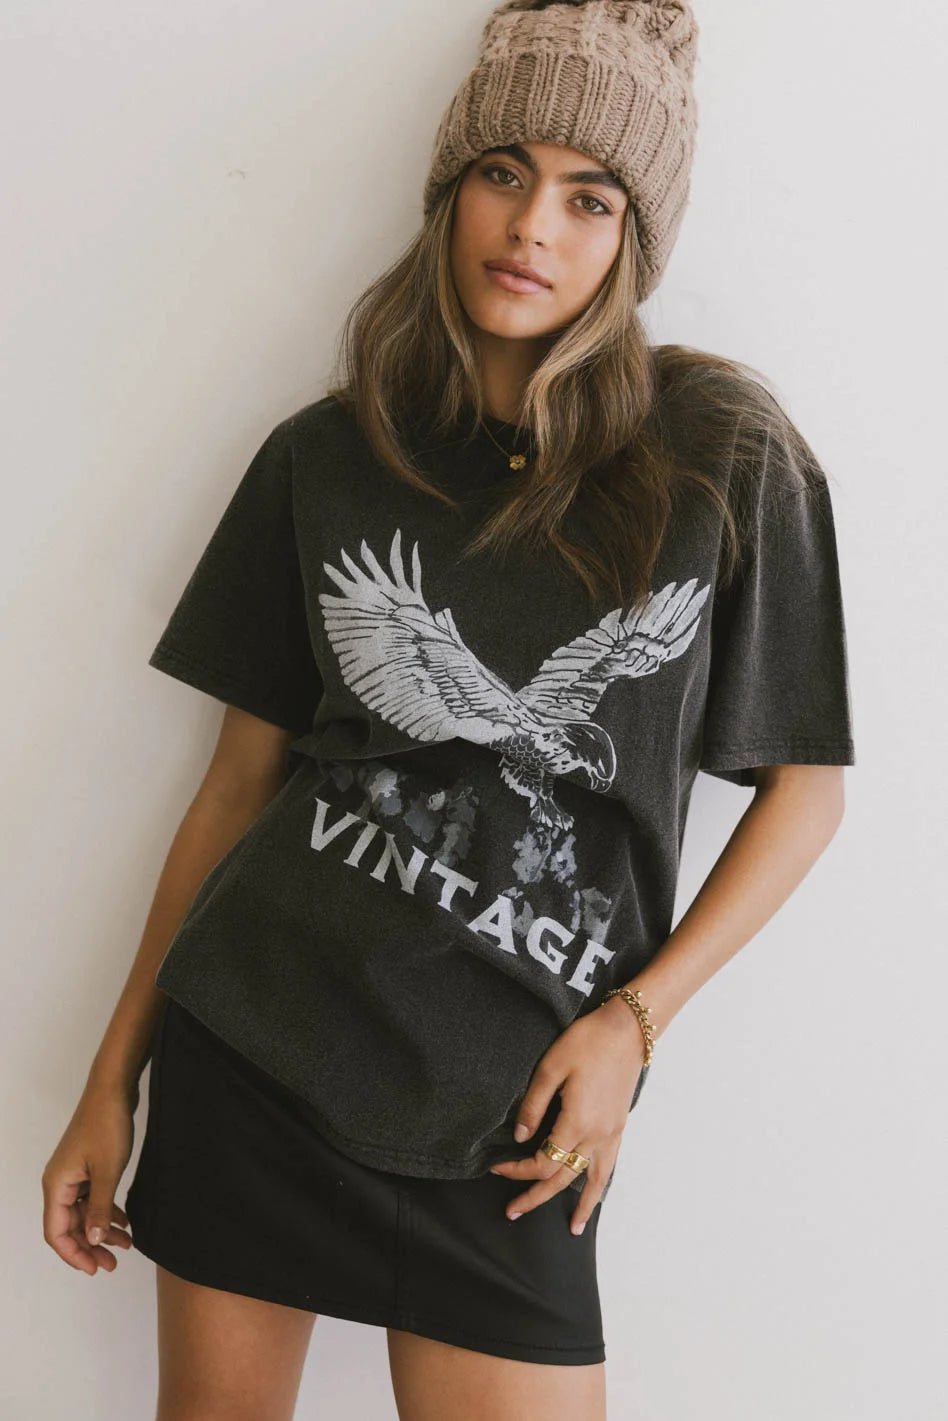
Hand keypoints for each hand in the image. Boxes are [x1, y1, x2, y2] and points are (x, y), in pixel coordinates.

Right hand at [42, 1081, 136, 1275]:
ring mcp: (75, 1173)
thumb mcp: (107, 1172)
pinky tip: (125, 1222)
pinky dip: (107, 1210)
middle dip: (91, 1246)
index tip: (95, 1268)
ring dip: (103, 1230)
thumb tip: (94, 1241)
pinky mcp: (88, 1165)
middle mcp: (60, 1182)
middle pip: (71, 1225)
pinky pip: (94, 1197)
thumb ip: (99, 1209)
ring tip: (126, 1245)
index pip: (56, 1232)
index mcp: (56, 1185)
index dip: (73, 1254)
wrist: (113, 1089)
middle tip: (113, 1263)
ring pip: (85, 1212)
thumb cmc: (106, 1124)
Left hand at [489, 995, 644, 1234]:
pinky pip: (609, 1168)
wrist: (627, 1030)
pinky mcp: (619, 1128)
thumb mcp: (551, 1067)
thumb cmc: (587, 1042)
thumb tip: (521, 1138)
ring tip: (571, 1228)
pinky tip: (596, 1199)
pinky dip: (602, 1189)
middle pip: (562, 1178)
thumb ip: (533, 1105)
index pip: (542, 1160)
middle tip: (511, 1212)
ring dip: (578, 1205)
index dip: (517, 1170)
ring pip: (592, 1181)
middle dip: (535, 1196)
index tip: (496, 1168)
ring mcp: (611, 1135)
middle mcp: (596, 1136)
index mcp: (576, 1122)